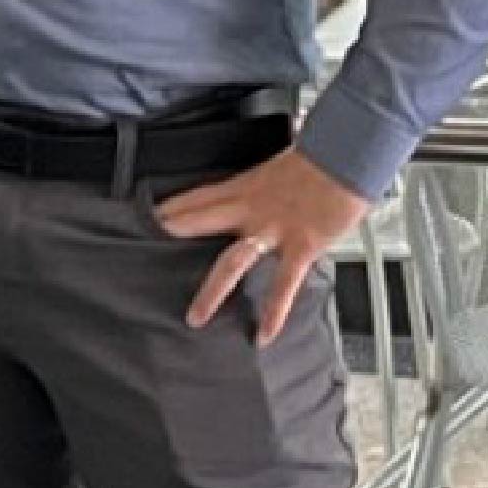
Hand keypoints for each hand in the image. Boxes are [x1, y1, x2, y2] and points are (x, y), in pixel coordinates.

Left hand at [152, 148, 373, 338]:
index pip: (197, 197)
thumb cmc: (325, 157)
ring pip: (232, 262)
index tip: (145, 219)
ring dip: (212, 292)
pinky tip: (265, 334)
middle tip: (136, 256)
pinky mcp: (301, 245)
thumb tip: (267, 184)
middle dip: (169, 236)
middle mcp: (251, 209)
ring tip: (195, 318)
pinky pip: (284, 283)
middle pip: (198, 221)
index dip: (170, 209)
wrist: (351, 154)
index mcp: (245, 187)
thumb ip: (267, 183)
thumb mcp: (283, 167)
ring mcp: (274, 229)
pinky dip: (275, 310)